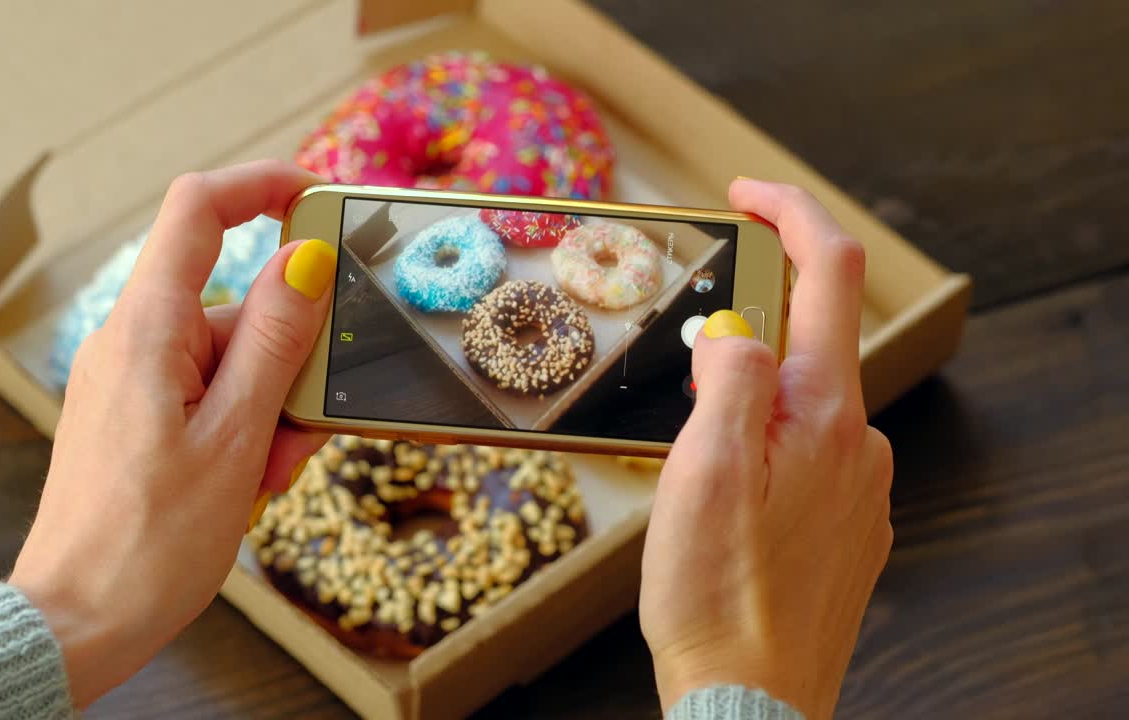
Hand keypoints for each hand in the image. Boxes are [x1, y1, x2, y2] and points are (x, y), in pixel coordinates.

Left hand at [9, 160, 335, 706]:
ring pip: (231, 359)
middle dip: (288, 357)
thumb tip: (307, 260)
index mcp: (147, 331)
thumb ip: (274, 341)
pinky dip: (246, 428)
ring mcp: (134, 380)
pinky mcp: (139, 416)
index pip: (197, 211)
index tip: (319, 199)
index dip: (260, 185)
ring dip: (272, 408)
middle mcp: (133, 343)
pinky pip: (210, 395)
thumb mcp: (238, 438)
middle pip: (234, 304)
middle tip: (303, 428)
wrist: (78, 621)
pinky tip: (250, 482)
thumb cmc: (149, 543)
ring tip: (269, 477)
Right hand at [640, 179, 893, 717]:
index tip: (745, 194)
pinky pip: (805, 455)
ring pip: (799, 405)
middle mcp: (858, 442)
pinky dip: (761, 449)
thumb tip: (737, 330)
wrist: (750, 700)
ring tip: (690, 467)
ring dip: (746, 403)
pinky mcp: (847, 526)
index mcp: (823, 413)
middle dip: (745, 331)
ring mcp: (858, 487)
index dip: (789, 213)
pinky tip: (723, 504)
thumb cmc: (715, 594)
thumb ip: (728, 377)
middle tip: (679, 369)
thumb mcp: (701, 467)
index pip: (829, 273)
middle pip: (811, 339)